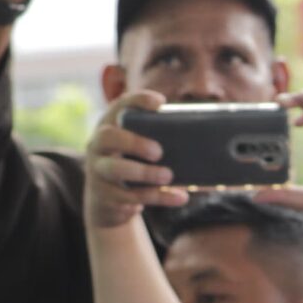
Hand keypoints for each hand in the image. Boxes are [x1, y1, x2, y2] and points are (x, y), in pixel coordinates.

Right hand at [85, 90, 190, 231]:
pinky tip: (180, 197)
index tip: (160, 103)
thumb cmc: (133, 164)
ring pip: (116, 169)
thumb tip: (204, 136)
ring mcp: (98, 170)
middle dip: (134, 142)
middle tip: (159, 151)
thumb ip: (157, 138)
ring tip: (168, 176)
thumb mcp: (138, 148)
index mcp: (110, 124)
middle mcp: (98, 144)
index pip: (119, 106)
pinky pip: (131, 196)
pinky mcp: (106, 195)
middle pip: (109, 137)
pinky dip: (158, 196)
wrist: (108, 201)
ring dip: (144, 173)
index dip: (137, 101)